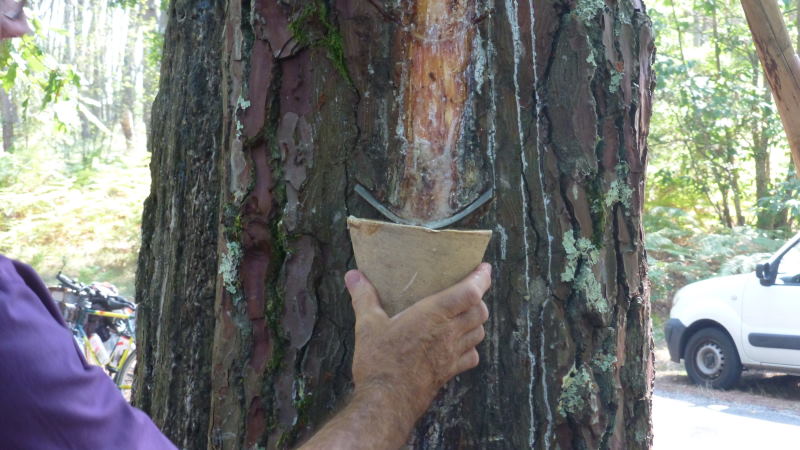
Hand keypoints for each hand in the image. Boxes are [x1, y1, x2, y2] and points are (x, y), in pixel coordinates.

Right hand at [297, 264, 491, 449]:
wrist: (387, 402)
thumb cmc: (379, 361)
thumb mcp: (367, 325)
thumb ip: (363, 297)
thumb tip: (353, 275)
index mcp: (434, 314)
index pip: (470, 292)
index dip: (482, 278)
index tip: (484, 268)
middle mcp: (449, 333)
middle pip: (480, 311)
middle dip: (479, 299)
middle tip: (470, 291)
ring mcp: (452, 354)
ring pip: (479, 333)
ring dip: (477, 321)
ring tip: (466, 315)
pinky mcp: (449, 372)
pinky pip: (472, 357)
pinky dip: (472, 347)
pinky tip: (460, 345)